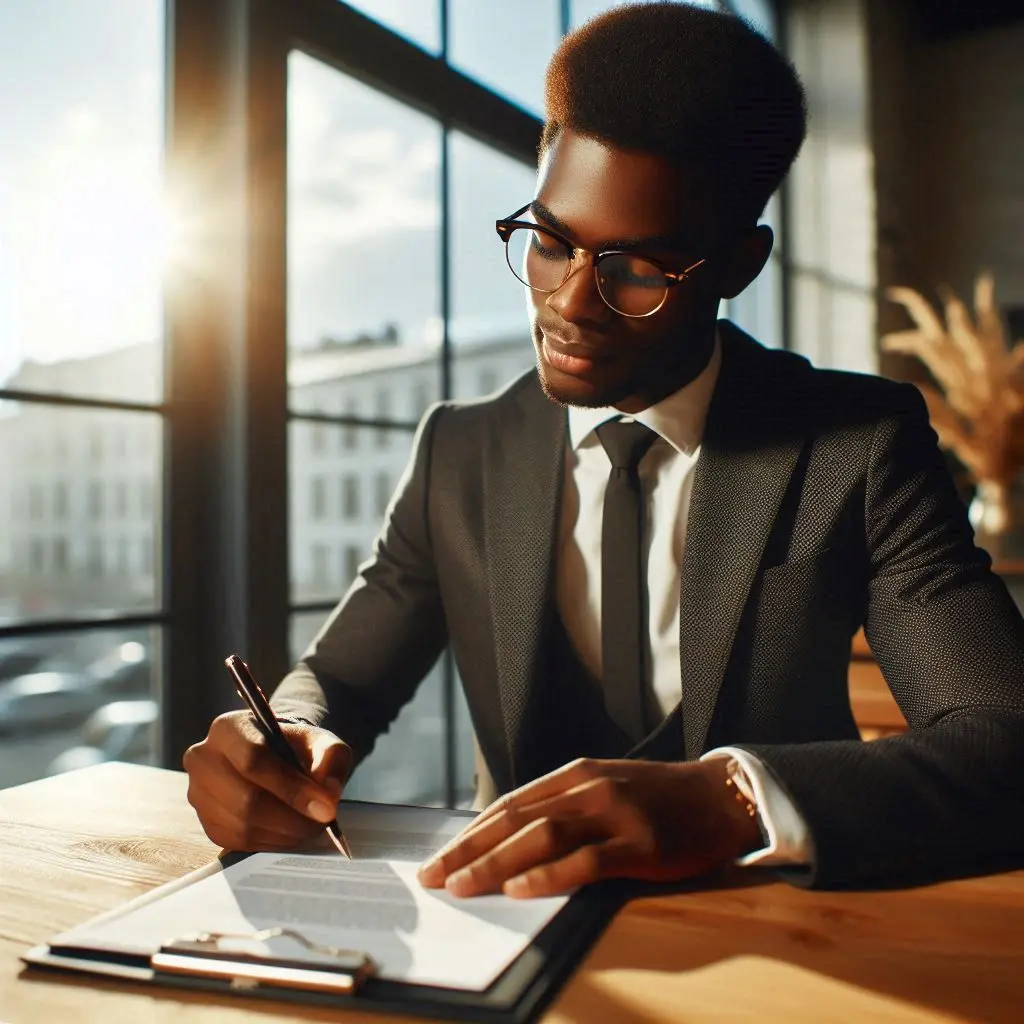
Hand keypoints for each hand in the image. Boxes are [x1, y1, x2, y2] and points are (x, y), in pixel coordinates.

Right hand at [183, 711, 351, 851]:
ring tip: (310, 825)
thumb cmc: (294, 747)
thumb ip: (331, 759)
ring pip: (243, 825)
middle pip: (246, 799)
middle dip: (292, 817)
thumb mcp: (320, 741)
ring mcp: (199, 794)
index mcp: (228, 728)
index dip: (291, 789)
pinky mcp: (205, 822)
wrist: (273, 758)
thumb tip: (328, 794)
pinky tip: (289, 831)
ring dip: (284, 833)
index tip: (325, 808)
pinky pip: (238, 842)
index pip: (254, 761)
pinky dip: (271, 842)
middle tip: (322, 822)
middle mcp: (203, 760)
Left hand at [417, 757, 761, 897]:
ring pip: (541, 837)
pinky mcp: (640, 845)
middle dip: (469, 849)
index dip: (470, 833)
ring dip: (496, 862)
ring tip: (462, 885)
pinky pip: (586, 861)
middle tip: (433, 876)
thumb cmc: (657, 797)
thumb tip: (510, 839)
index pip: (509, 805)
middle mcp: (588, 789)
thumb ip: (563, 806)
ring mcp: (614, 815)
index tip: (439, 857)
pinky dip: (549, 874)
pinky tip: (520, 888)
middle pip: (515, 819)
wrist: (720, 795)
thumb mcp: (604, 787)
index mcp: (575, 775)